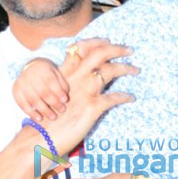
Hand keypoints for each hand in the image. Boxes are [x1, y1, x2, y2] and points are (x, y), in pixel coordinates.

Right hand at [13, 58, 69, 121]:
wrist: (29, 69)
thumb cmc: (47, 75)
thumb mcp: (56, 74)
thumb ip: (62, 84)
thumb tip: (65, 98)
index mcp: (42, 70)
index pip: (51, 81)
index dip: (58, 91)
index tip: (65, 100)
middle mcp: (30, 75)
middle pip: (43, 91)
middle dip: (53, 102)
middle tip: (62, 110)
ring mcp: (22, 83)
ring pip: (33, 99)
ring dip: (44, 110)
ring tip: (53, 117)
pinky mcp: (16, 91)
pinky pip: (22, 104)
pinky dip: (31, 113)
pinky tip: (39, 118)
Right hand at [43, 39, 138, 155]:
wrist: (41, 137)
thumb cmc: (47, 119)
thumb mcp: (53, 95)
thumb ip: (67, 85)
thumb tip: (80, 81)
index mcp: (65, 73)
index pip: (81, 48)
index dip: (96, 42)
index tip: (108, 41)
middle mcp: (76, 78)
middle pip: (99, 53)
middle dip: (117, 48)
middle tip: (129, 50)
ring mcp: (85, 91)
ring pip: (110, 70)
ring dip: (126, 68)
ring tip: (135, 70)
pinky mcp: (93, 107)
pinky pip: (115, 97)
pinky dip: (125, 96)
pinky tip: (131, 98)